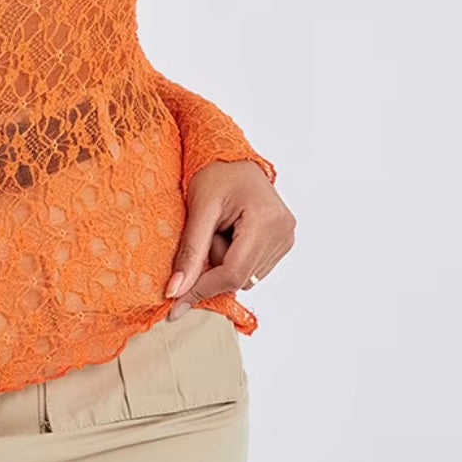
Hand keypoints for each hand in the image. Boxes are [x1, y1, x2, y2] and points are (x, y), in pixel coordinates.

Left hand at [163, 159, 294, 319]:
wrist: (234, 157)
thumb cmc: (216, 173)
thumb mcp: (199, 207)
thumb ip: (190, 251)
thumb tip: (175, 291)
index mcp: (266, 220)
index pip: (233, 272)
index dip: (203, 289)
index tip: (176, 304)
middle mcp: (284, 232)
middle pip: (240, 278)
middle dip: (213, 266)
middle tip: (206, 232)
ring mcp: (287, 238)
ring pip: (246, 277)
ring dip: (224, 261)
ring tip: (220, 228)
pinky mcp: (283, 242)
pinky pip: (253, 268)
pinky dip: (235, 258)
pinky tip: (231, 233)